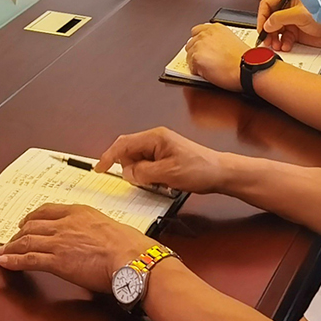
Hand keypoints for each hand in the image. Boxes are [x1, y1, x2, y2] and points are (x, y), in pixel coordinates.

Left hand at [0, 203, 153, 292]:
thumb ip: (96, 230)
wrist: (131, 258)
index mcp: (78, 212)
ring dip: (11, 247)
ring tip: (2, 252)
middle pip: (33, 225)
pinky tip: (5, 262)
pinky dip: (14, 260)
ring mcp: (58, 242)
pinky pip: (28, 259)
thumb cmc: (129, 246)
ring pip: (26, 241)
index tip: (26, 222)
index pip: (47, 211)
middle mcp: (64, 224)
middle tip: (11, 239)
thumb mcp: (110, 227)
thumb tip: (97, 241)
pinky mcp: (56, 261)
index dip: (33, 217)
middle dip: (19, 233)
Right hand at [94, 127, 227, 194]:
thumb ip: (143, 172)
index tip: (100, 168)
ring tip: (158, 183)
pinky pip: (149, 165)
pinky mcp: (166, 156)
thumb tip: (127, 173)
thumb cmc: (199, 169)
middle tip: (140, 182)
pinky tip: (162, 183)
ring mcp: (161, 147)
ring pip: (139, 161)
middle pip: (129, 152)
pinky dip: (150, 175)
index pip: (124, 144)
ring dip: (142, 174)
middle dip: (129, 168)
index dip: (109, 156)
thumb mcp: (168, 173)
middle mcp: (156, 139)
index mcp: (155, 138)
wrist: (221, 173)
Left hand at [183, 22, 245, 91]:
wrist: (249, 68)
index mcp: (215, 28)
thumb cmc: (246, 58)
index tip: (203, 49)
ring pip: (189, 55)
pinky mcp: (196, 58)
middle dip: (197, 52)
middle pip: (191, 43)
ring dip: (196, 62)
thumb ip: (219, 40)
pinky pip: (191, 67)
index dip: (199, 42)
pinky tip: (210, 73)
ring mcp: (199, 45)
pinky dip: (198, 72)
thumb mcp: (233, 40)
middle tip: (207, 61)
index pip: (197, 31)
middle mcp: (206, 34)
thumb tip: (212, 47)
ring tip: (210, 68)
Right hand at [256, 0, 320, 48]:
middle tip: (266, 40)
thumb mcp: (299, 14)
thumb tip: (267, 24)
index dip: (262, 16)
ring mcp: (293, 22)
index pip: (268, 5)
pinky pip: (285, 39)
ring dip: (274, 39)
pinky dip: (284, 43)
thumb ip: (280, 18)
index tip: (262, 28)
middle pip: (270, 20)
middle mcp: (289, 10)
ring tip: (276, 45)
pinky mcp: (298, 33)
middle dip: (268, 31)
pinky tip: (286, 46)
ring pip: (276, 31)